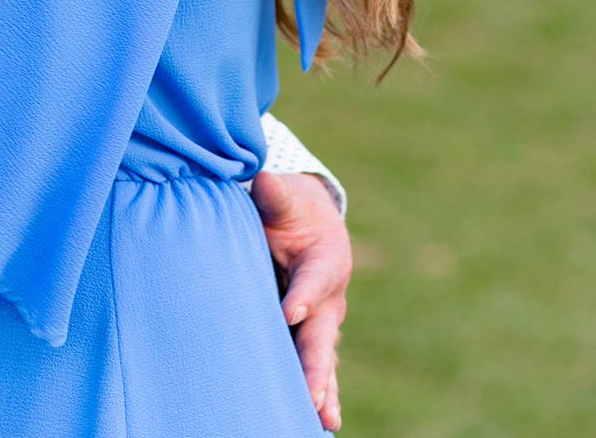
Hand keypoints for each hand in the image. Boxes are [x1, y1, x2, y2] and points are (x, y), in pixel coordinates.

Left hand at [252, 169, 350, 430]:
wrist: (309, 222)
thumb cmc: (290, 207)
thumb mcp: (283, 196)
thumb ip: (275, 195)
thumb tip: (265, 182)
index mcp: (327, 259)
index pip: (313, 279)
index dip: (302, 294)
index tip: (289, 311)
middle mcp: (330, 297)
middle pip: (322, 334)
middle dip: (316, 365)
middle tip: (311, 394)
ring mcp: (322, 321)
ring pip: (323, 359)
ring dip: (321, 389)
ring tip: (323, 420)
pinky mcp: (310, 335)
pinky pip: (317, 368)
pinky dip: (318, 393)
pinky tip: (320, 422)